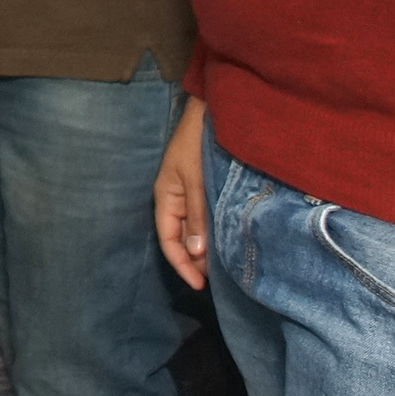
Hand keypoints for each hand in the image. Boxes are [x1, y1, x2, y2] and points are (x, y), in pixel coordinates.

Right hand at [154, 98, 210, 289]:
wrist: (212, 111)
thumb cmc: (198, 142)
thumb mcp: (196, 179)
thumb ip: (198, 214)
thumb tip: (196, 252)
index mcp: (166, 197)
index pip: (169, 240)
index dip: (182, 264)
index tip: (201, 285)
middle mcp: (176, 199)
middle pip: (182, 239)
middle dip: (197, 260)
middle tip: (221, 277)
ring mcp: (191, 193)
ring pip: (196, 230)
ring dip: (208, 247)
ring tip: (227, 264)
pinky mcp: (205, 188)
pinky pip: (207, 217)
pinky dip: (215, 231)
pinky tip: (228, 239)